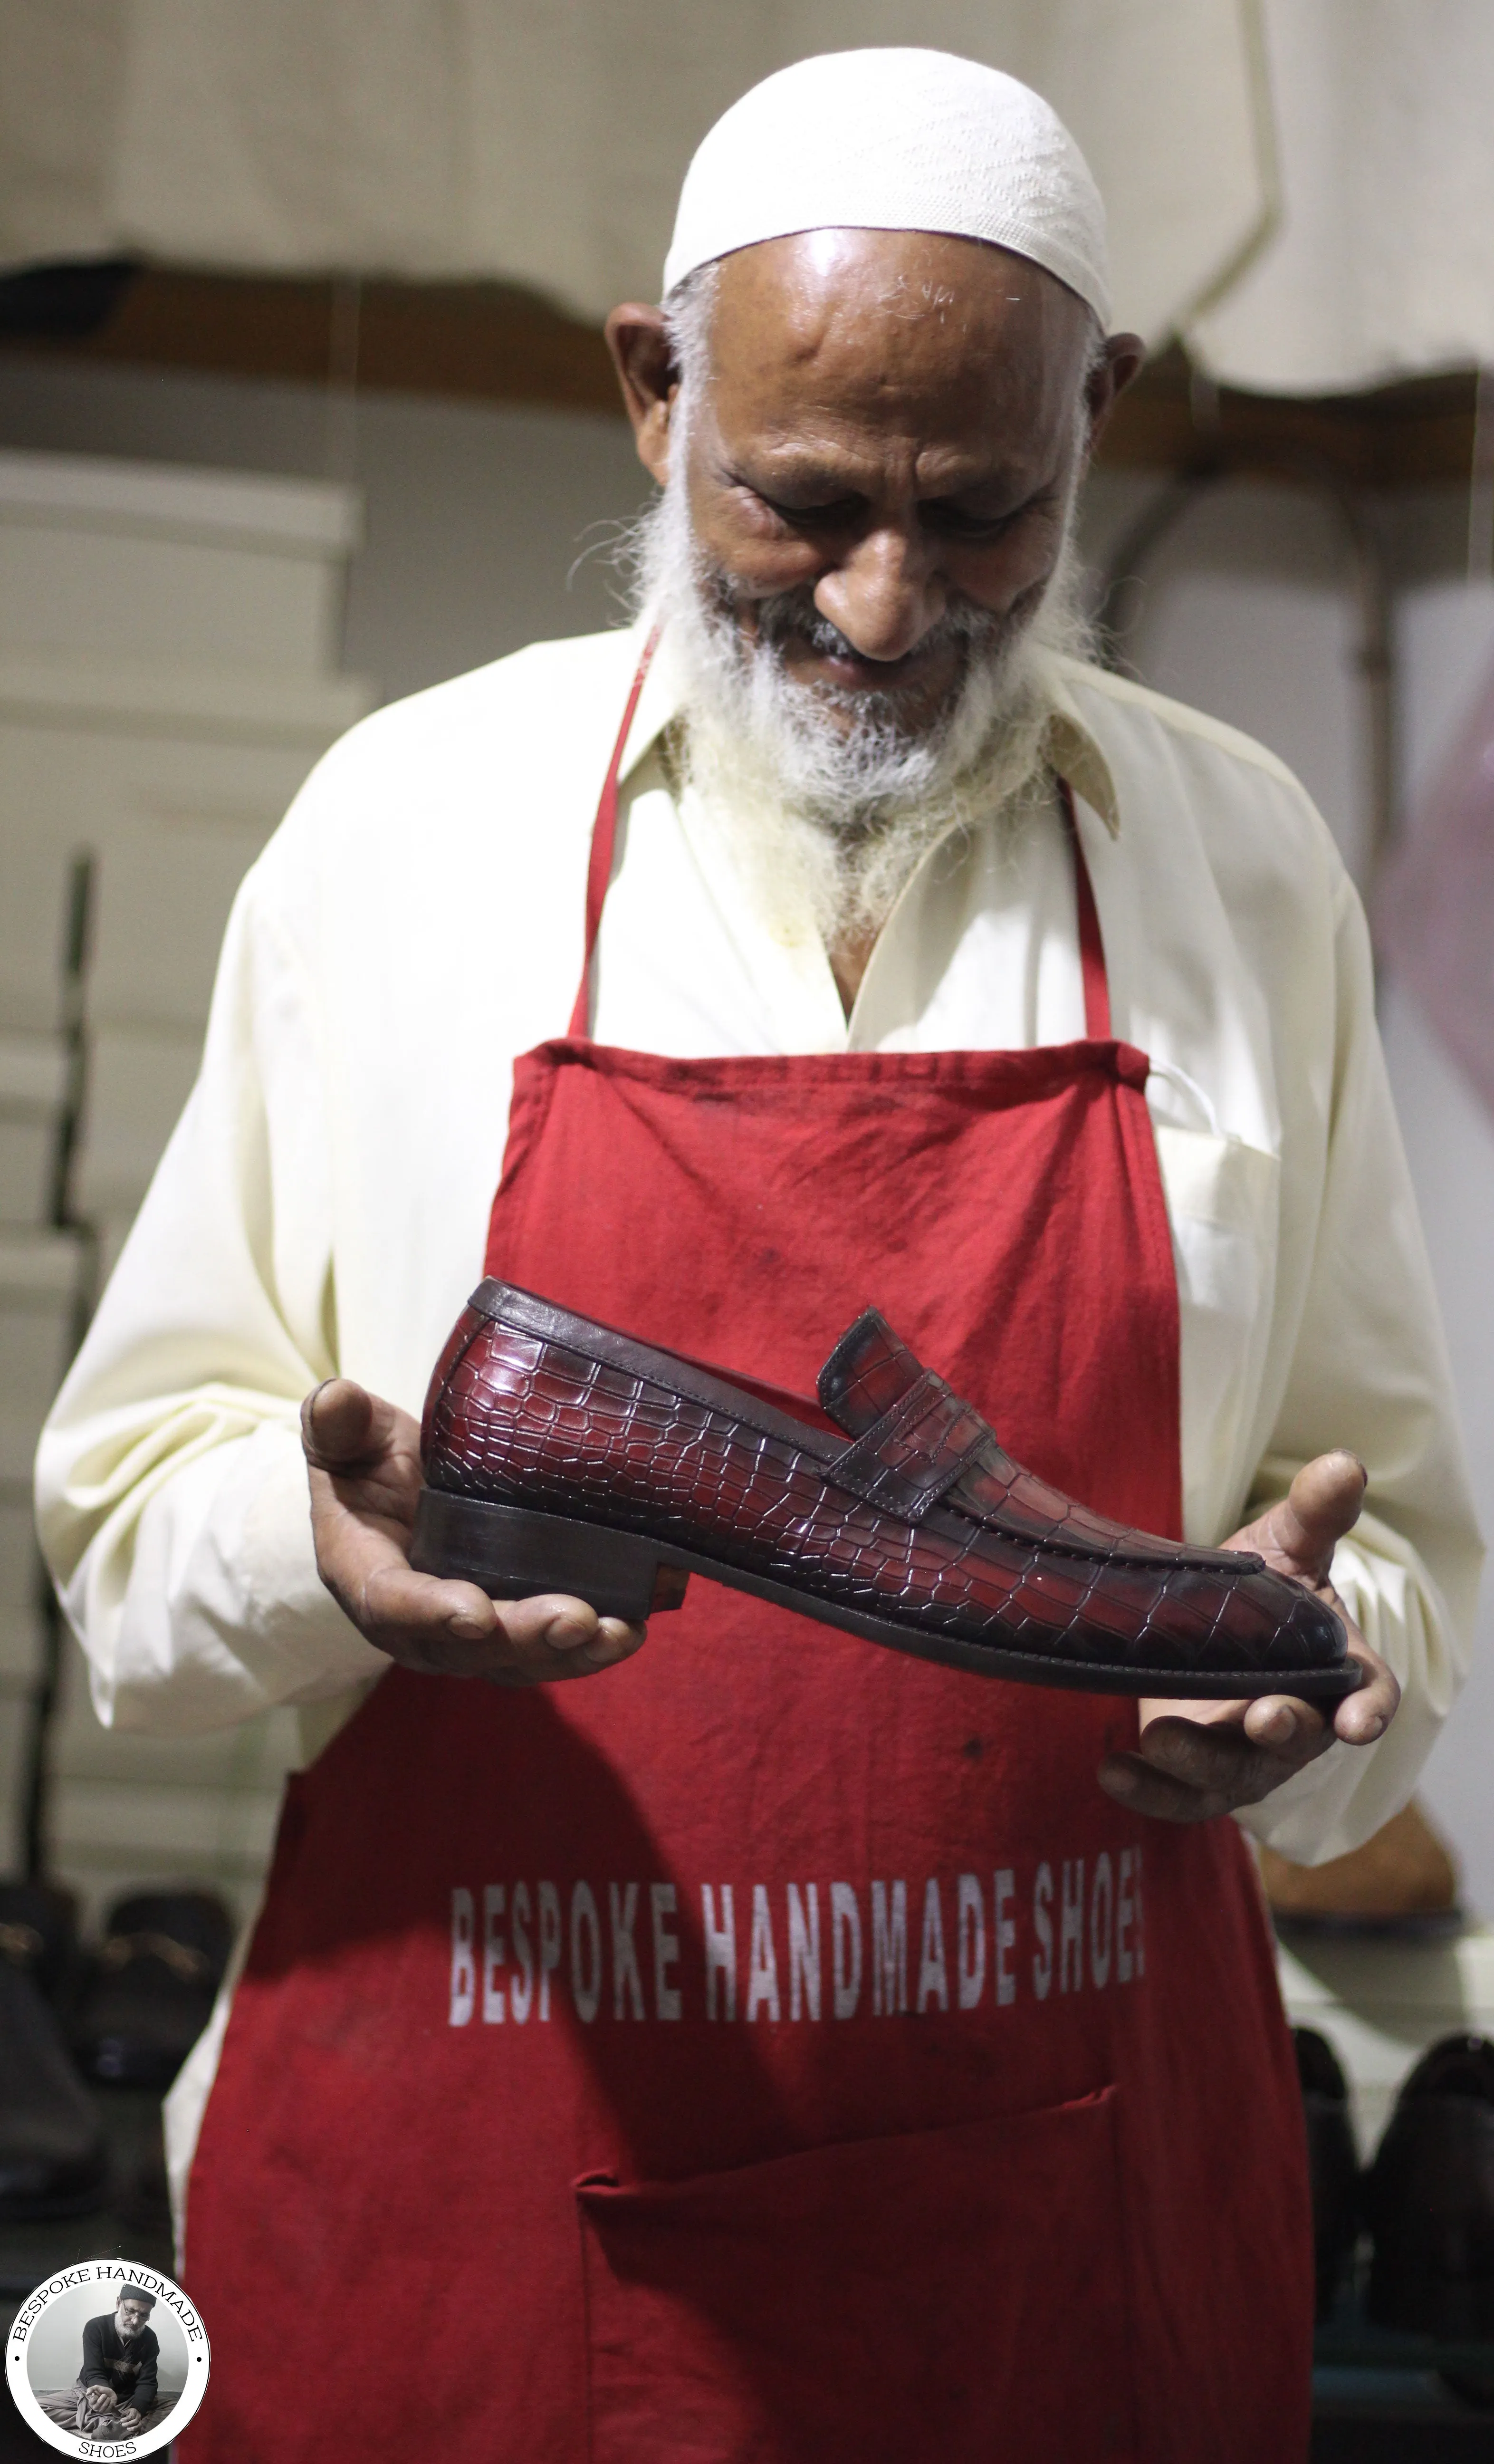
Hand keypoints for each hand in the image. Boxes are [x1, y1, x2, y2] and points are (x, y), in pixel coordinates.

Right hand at [81, 2387, 116, 2418]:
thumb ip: (91, 2389)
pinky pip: (108, 2409)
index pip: (92, 2401)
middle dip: (102, 2398)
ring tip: (108, 2398)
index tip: (98, 2394)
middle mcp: (95, 2407)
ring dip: (107, 2400)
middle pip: (97, 2405)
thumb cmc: (104, 2392)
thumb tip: (87, 2393)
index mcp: (92, 2401)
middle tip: (105, 2395)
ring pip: (103, 2407)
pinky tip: (110, 2402)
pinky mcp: (106, 2412)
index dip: (96, 2397)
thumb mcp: (98, 2388)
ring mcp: (100, 2410)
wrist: (112, 2394)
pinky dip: (111, 2403)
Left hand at [116, 2406, 142, 2430]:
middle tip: (123, 2425)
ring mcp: (140, 2420)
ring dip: (132, 2427)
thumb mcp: (125, 2411)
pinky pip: (139, 2428)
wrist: (134, 2413)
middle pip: (135, 2420)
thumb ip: (122, 2414)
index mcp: (134, 2411)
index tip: (121, 2420)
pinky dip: (135, 2430)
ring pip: (138, 2424)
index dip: (126, 2419)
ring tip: (127, 2428)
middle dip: (128, 2423)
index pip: (131, 2415)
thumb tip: (117, 2416)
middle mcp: (138, 2415)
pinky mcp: (140, 2424)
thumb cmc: (128, 2413)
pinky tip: (131, 2430)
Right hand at [301, 1378, 646, 1684]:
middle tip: (575, 1619)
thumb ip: (340, 1424)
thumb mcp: (350, 1437)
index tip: (476, 1614)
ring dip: (569, 1654)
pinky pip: (545, 1653)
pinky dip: (589, 1648)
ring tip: (619, 1634)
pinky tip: (632, 1629)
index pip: (392, 1603)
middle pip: (467, 1647)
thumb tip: (335, 1399)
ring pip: (515, 1662)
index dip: (431, 1613)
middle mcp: (414, 1623)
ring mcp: (464, 1636)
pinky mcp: (507, 1633)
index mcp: (364, 1574)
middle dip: (523, 1637)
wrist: (394, 1495)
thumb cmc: (370, 1464)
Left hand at [1097, 1450, 1398, 1823]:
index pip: (1367, 1695)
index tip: (1357, 1724)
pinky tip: (1112, 1771)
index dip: (1367, 1710)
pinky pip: (1179, 1798)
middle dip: (1281, 1732)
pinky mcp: (1193, 1771)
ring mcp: (1243, 1753)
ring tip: (1158, 1738)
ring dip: (1199, 1765)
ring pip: (1232, 1778)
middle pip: (1296, 1740)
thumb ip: (1314, 1514)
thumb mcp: (1285, 1545)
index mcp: (1332, 1670)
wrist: (1202, 1619)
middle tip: (1259, 1717)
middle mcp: (1295, 1720)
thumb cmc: (1261, 1589)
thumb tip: (1343, 1465)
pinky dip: (1149, 1793)